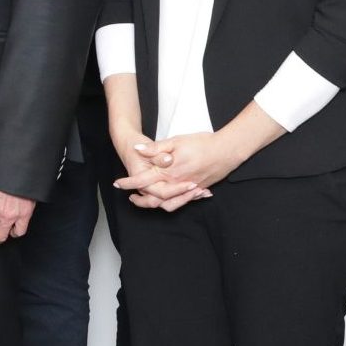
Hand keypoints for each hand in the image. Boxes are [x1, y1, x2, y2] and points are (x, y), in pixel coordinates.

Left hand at [115, 132, 232, 211]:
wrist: (227, 150)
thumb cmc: (202, 143)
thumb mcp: (176, 141)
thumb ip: (155, 148)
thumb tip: (137, 149)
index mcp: (169, 171)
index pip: (143, 181)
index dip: (128, 183)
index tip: (117, 184)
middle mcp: (177, 183)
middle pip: (154, 199)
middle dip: (140, 200)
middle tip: (130, 197)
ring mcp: (188, 189)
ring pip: (168, 204)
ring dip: (155, 204)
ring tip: (145, 199)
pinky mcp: (197, 190)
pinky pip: (181, 202)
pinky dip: (172, 202)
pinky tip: (167, 198)